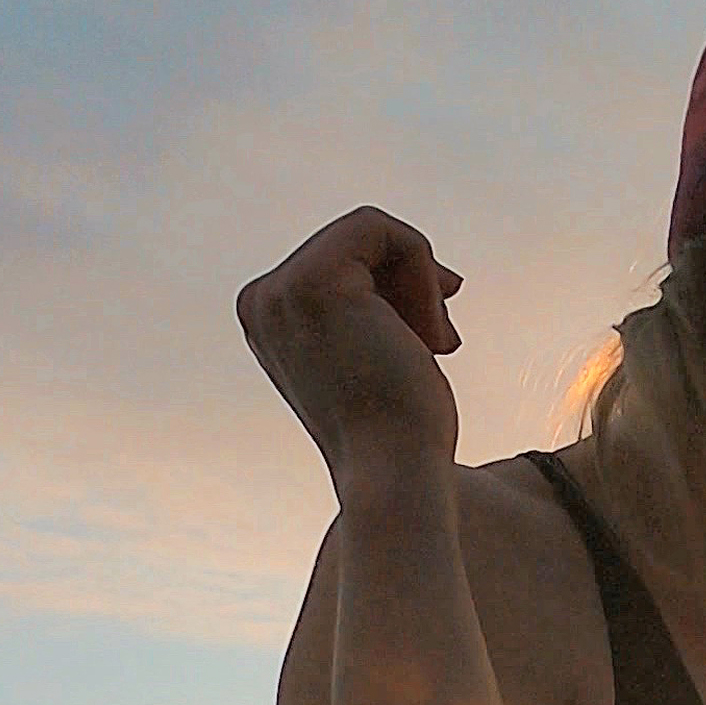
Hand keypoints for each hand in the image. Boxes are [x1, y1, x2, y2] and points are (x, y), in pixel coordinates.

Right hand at [238, 207, 465, 506]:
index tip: (436, 331)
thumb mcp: (377, 355)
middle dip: (412, 283)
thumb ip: (376, 311)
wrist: (394, 473)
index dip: (398, 286)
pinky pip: (383, 231)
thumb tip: (427, 269)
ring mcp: (283, 290)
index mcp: (267, 318)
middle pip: (356, 242)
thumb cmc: (399, 428)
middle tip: (442, 339)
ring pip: (372, 232)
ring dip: (420, 283)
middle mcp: (263, 300)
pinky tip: (433, 333)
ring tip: (438, 341)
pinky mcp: (318, 281)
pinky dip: (422, 271)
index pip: (341, 261)